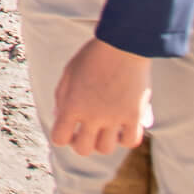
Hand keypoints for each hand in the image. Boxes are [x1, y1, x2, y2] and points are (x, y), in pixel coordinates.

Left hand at [51, 37, 153, 155]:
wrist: (123, 44)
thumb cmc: (93, 56)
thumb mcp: (69, 73)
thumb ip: (62, 97)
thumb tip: (60, 117)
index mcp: (72, 104)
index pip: (59, 138)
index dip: (62, 136)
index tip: (68, 129)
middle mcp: (92, 115)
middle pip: (83, 149)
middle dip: (81, 142)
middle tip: (86, 131)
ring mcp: (114, 117)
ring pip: (106, 149)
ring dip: (103, 141)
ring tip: (105, 128)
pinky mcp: (134, 115)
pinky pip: (130, 141)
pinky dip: (125, 138)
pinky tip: (122, 127)